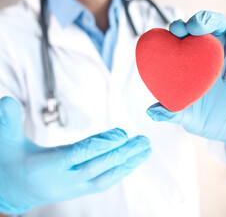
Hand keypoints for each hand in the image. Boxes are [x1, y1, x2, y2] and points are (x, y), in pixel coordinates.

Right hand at [0, 97, 150, 214]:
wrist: (12, 189)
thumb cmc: (9, 161)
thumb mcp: (5, 140)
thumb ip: (7, 121)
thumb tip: (5, 99)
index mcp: (45, 167)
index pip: (77, 155)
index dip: (100, 145)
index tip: (121, 134)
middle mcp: (62, 181)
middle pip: (97, 167)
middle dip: (121, 154)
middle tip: (143, 140)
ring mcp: (73, 189)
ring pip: (105, 178)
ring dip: (128, 164)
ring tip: (146, 149)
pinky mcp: (80, 190)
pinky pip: (104, 183)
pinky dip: (121, 172)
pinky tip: (134, 161)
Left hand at [147, 11, 225, 150]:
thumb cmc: (212, 120)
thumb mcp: (191, 118)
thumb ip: (174, 112)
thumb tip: (152, 111)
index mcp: (204, 59)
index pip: (195, 32)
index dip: (185, 25)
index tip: (176, 30)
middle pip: (220, 23)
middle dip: (208, 20)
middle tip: (197, 29)